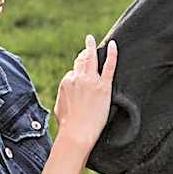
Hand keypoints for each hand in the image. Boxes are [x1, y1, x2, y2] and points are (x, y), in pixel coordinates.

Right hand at [53, 34, 117, 151]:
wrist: (77, 133)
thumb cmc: (68, 125)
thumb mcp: (59, 107)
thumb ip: (64, 95)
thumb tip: (66, 94)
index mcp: (66, 82)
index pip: (73, 71)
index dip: (78, 71)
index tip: (82, 71)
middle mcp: (77, 78)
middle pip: (81, 60)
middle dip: (84, 53)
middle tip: (87, 45)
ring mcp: (91, 81)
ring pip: (92, 59)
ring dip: (92, 47)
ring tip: (92, 40)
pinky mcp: (103, 86)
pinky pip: (109, 66)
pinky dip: (112, 54)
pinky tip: (113, 44)